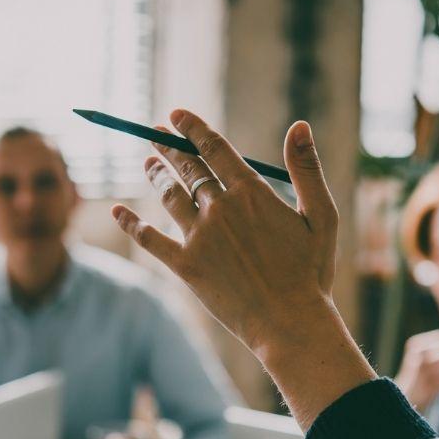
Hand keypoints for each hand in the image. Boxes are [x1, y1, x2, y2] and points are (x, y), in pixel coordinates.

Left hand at [112, 110, 375, 428]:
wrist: (289, 323)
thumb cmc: (310, 273)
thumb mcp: (322, 217)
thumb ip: (307, 170)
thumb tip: (300, 125)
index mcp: (251, 193)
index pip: (214, 148)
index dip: (192, 127)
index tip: (176, 115)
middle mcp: (220, 209)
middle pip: (187, 169)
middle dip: (169, 147)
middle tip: (155, 133)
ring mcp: (199, 237)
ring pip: (168, 196)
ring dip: (155, 175)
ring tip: (147, 162)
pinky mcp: (186, 266)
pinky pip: (151, 239)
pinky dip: (131, 223)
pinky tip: (116, 211)